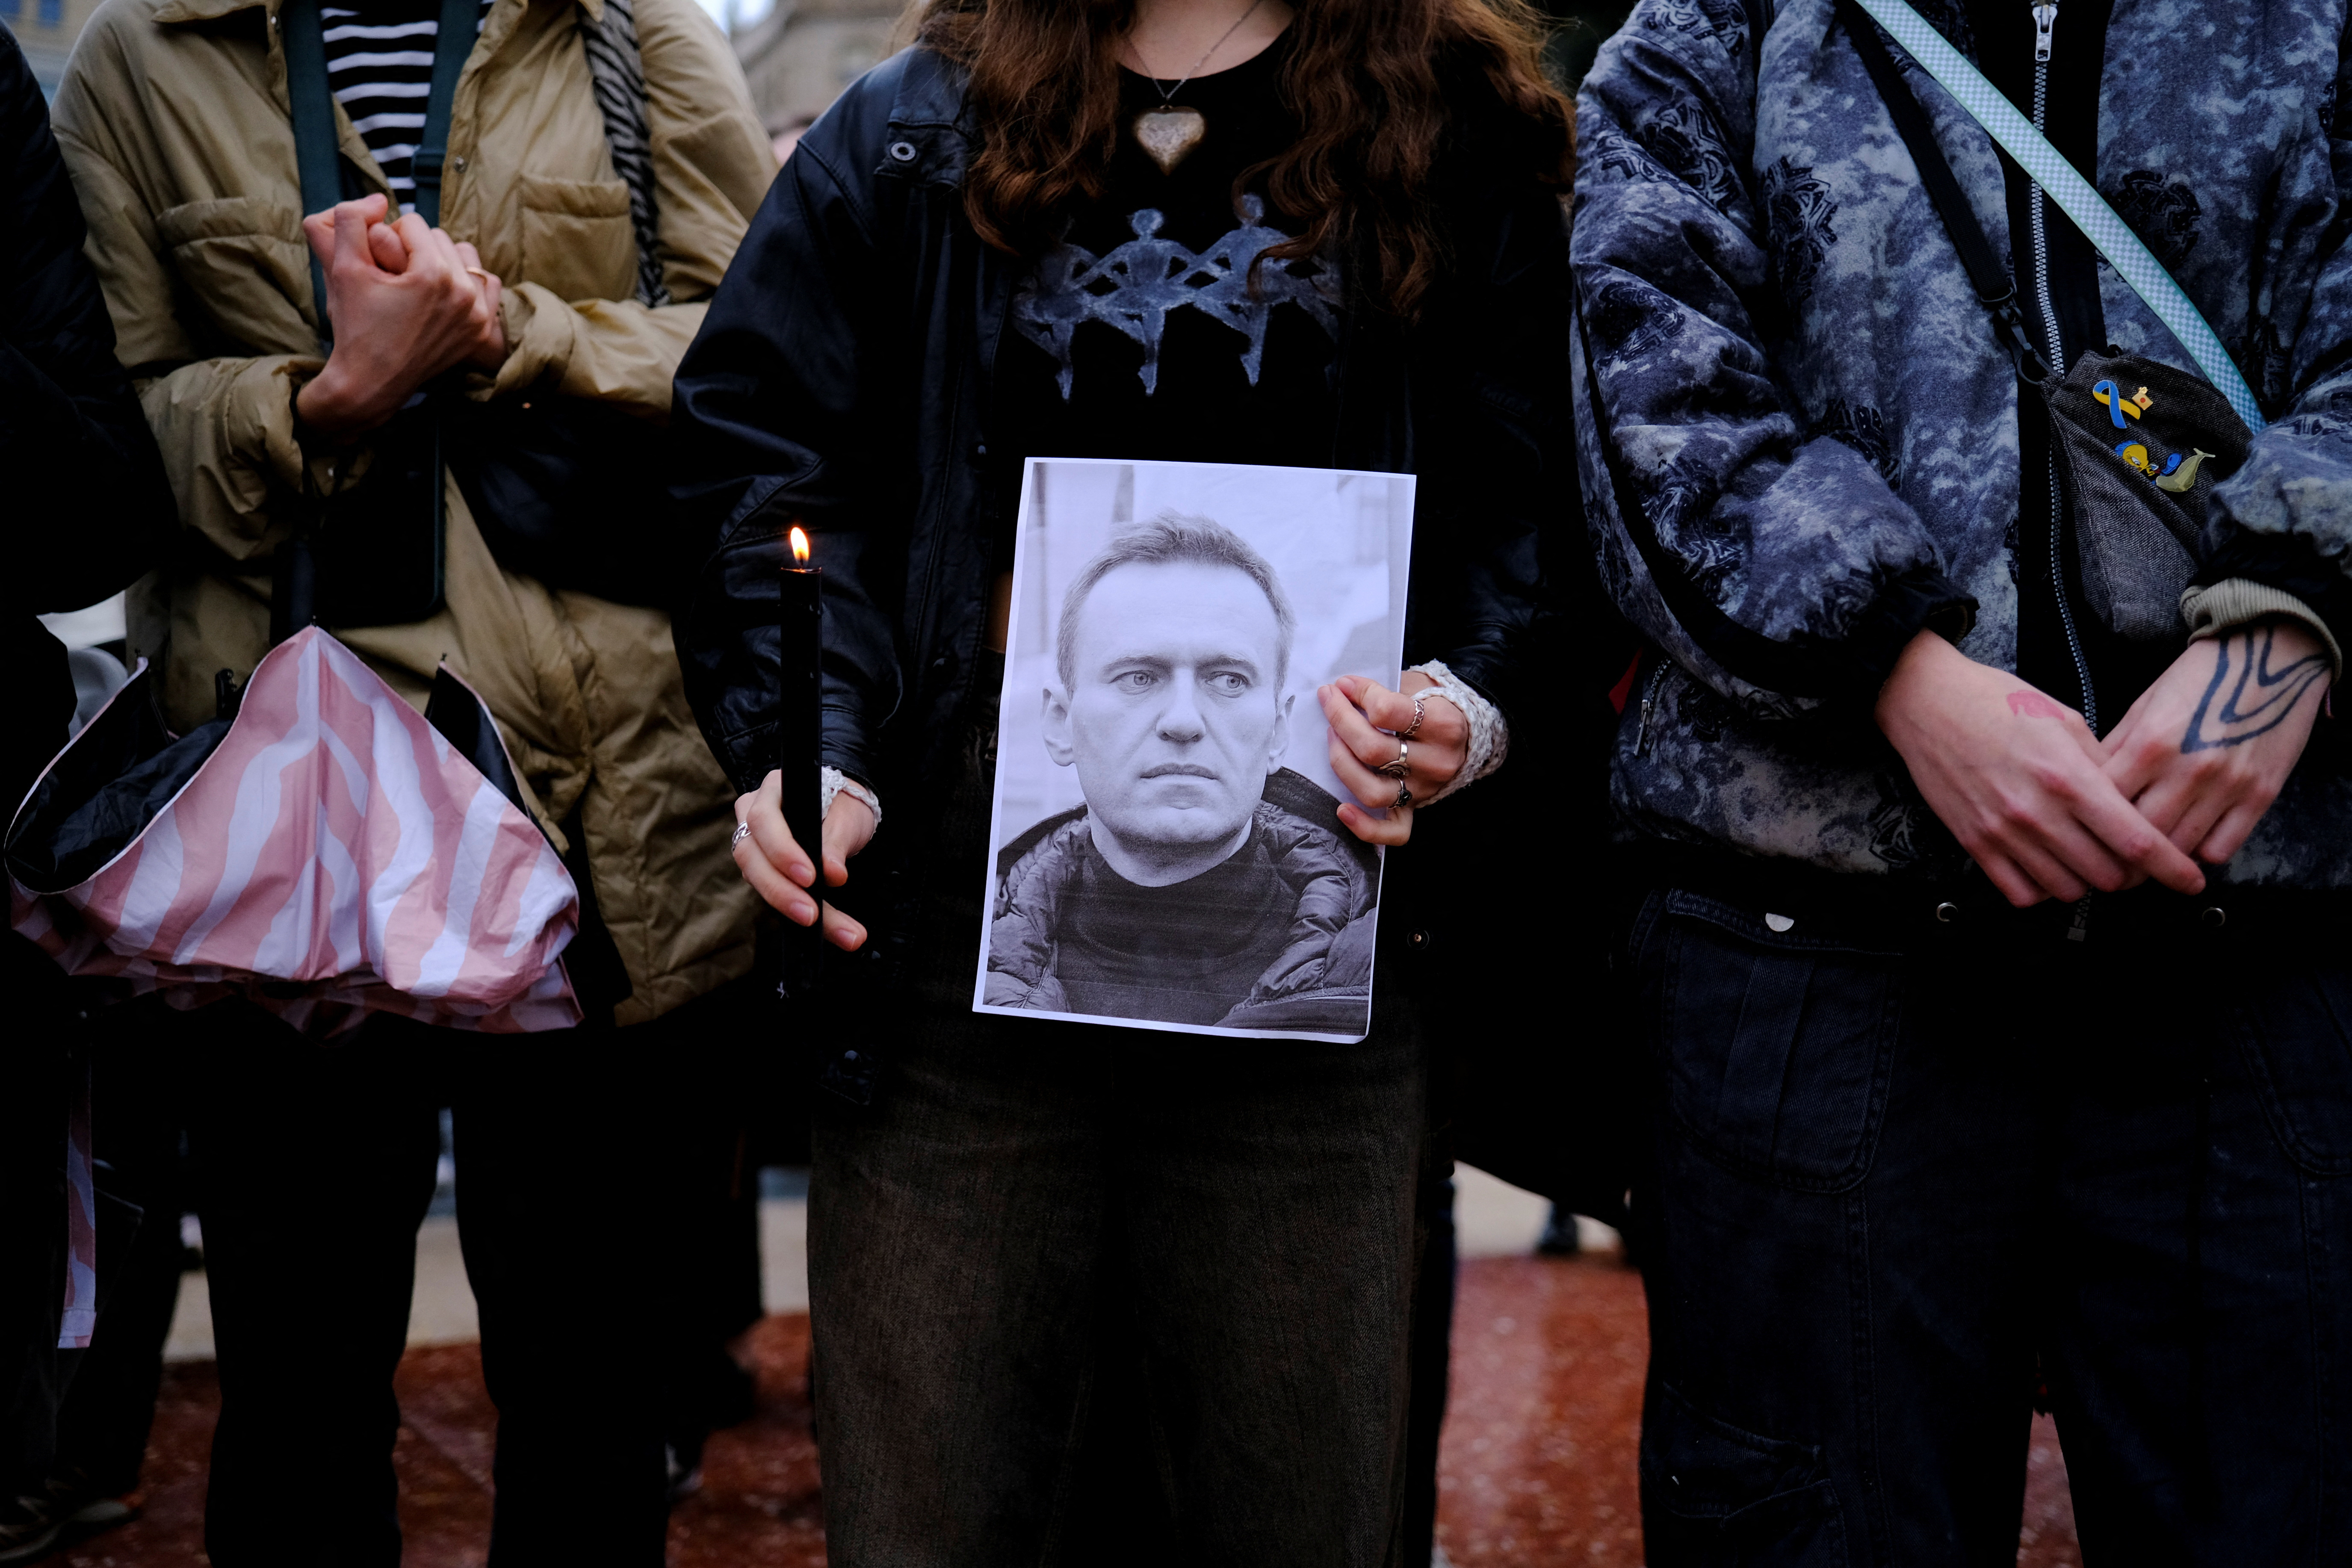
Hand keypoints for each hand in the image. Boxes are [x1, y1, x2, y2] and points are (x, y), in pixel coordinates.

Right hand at [295, 196, 505, 437]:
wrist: (370, 382)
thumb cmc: (354, 326)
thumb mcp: (342, 267)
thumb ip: (351, 219)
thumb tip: (379, 199)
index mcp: (433, 274)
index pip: (413, 223)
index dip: (388, 237)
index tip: (379, 263)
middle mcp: (464, 293)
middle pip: (440, 238)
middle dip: (415, 249)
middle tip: (395, 276)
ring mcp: (478, 314)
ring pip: (464, 257)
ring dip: (441, 261)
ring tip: (417, 283)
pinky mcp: (483, 331)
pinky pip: (487, 284)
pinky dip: (467, 282)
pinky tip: (444, 294)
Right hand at [730, 769, 875, 949]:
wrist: (842, 810)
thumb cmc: (843, 805)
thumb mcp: (848, 817)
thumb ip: (836, 842)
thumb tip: (832, 875)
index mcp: (773, 790)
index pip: (764, 820)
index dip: (782, 851)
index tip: (810, 878)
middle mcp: (752, 815)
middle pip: (752, 856)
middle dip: (781, 890)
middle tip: (812, 916)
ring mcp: (754, 844)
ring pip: (758, 880)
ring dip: (791, 909)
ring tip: (838, 932)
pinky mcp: (762, 870)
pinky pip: (773, 893)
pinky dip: (799, 913)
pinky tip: (830, 931)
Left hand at [1317, 671, 1468, 846]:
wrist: (1465, 731)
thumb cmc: (1434, 704)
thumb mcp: (1417, 686)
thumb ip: (1383, 691)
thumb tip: (1341, 690)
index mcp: (1443, 725)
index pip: (1388, 711)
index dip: (1358, 694)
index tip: (1343, 684)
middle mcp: (1436, 762)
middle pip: (1373, 749)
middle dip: (1340, 720)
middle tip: (1328, 700)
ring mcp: (1424, 789)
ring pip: (1372, 790)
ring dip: (1341, 763)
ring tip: (1332, 737)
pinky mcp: (1416, 808)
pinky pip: (1392, 832)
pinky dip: (1364, 827)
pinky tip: (1342, 809)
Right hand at [1874, 629, 2205, 906]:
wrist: (1926, 702)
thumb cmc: (1996, 702)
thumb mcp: (2064, 719)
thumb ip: (2102, 766)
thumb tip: (2130, 804)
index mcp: (2068, 776)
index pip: (2135, 840)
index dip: (2172, 868)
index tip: (2190, 881)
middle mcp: (2037, 812)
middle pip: (2106, 874)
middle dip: (2130, 873)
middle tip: (2131, 859)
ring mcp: (2002, 833)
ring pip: (2067, 890)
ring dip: (2087, 881)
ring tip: (2088, 859)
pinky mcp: (1974, 843)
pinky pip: (2021, 893)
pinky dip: (2043, 889)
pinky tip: (2048, 866)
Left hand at [2100, 620, 2330, 866]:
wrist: (2270, 655)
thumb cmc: (2198, 679)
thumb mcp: (2144, 705)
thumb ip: (2115, 748)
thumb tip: (2086, 788)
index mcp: (2150, 744)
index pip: (2105, 804)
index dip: (2089, 823)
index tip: (2083, 833)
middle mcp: (2188, 769)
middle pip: (2141, 836)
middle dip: (2119, 854)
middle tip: (2109, 861)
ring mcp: (2228, 785)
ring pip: (2180, 849)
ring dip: (2159, 858)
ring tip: (2144, 859)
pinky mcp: (2260, 795)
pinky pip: (2222, 847)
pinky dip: (2201, 851)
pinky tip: (2190, 841)